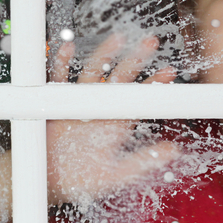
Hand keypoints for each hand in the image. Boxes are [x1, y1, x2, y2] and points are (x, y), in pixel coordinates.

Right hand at [48, 33, 179, 204]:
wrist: (48, 184)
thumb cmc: (83, 181)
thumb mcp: (116, 176)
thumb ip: (143, 162)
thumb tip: (174, 152)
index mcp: (115, 124)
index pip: (138, 99)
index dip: (154, 84)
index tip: (169, 72)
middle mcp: (99, 109)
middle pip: (119, 79)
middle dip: (135, 59)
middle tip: (151, 41)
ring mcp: (77, 104)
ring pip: (92, 74)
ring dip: (103, 55)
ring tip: (117, 38)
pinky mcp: (54, 105)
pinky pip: (57, 81)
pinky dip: (61, 65)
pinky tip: (67, 49)